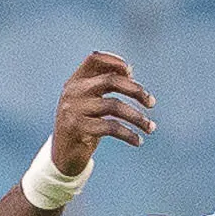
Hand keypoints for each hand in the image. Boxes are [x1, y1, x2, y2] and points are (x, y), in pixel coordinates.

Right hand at [48, 51, 154, 173]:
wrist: (63, 156)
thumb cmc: (83, 126)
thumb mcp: (89, 103)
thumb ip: (103, 87)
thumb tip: (129, 71)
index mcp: (75, 81)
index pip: (94, 59)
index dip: (114, 61)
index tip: (131, 72)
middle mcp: (73, 92)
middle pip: (110, 80)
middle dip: (136, 90)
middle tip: (151, 103)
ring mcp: (74, 109)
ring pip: (114, 105)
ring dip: (137, 117)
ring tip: (150, 127)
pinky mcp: (78, 128)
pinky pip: (111, 127)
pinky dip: (129, 134)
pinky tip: (138, 141)